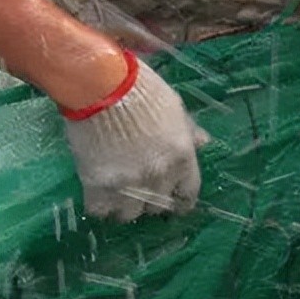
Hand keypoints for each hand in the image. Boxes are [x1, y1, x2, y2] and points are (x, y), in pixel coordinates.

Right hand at [63, 50, 207, 222]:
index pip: (187, 196)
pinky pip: (100, 211)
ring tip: (116, 192)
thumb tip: (202, 144)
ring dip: (123, 205)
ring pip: (129, 214)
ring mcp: (127, 183)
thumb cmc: (140, 88)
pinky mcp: (98, 185)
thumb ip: (187, 131)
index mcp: (181, 157)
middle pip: (157, 207)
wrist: (100, 84)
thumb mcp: (173, 106)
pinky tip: (98, 194)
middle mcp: (158, 176)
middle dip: (149, 199)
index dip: (178, 200)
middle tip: (138, 187)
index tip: (171, 200)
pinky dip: (99, 205)